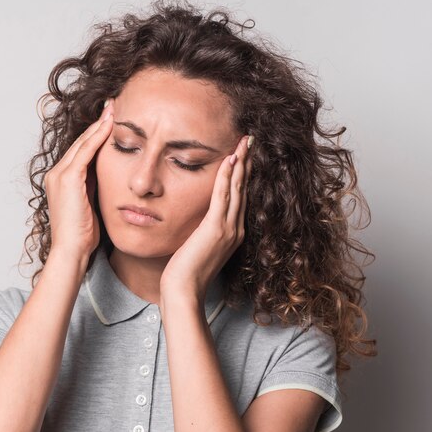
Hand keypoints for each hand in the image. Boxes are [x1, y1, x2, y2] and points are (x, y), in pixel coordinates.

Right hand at [45, 99, 113, 259]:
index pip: (81, 151)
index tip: (111, 120)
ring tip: (114, 109)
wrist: (71, 251)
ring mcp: (60, 174)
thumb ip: (95, 188)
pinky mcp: (68, 179)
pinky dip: (98, 137)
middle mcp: (56, 173)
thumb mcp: (90, 205)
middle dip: (98, 124)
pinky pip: (86, 152)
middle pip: (81, 142)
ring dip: (100, 125)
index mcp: (61, 180)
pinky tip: (111, 125)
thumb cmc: (83, 236)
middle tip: (114, 105)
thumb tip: (110, 177)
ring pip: (83, 143)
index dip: (96, 134)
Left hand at [159, 134, 252, 302]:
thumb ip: (202, 233)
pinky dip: (227, 177)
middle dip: (246, 163)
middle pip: (243, 189)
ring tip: (243, 141)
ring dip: (240, 163)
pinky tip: (230, 160)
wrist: (184, 292)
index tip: (243, 155)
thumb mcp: (197, 249)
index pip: (240, 198)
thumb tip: (197, 222)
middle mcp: (236, 230)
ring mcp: (228, 230)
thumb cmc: (186, 274)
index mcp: (233, 234)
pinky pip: (223, 197)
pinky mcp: (216, 229)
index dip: (242, 175)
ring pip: (237, 189)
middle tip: (248, 139)